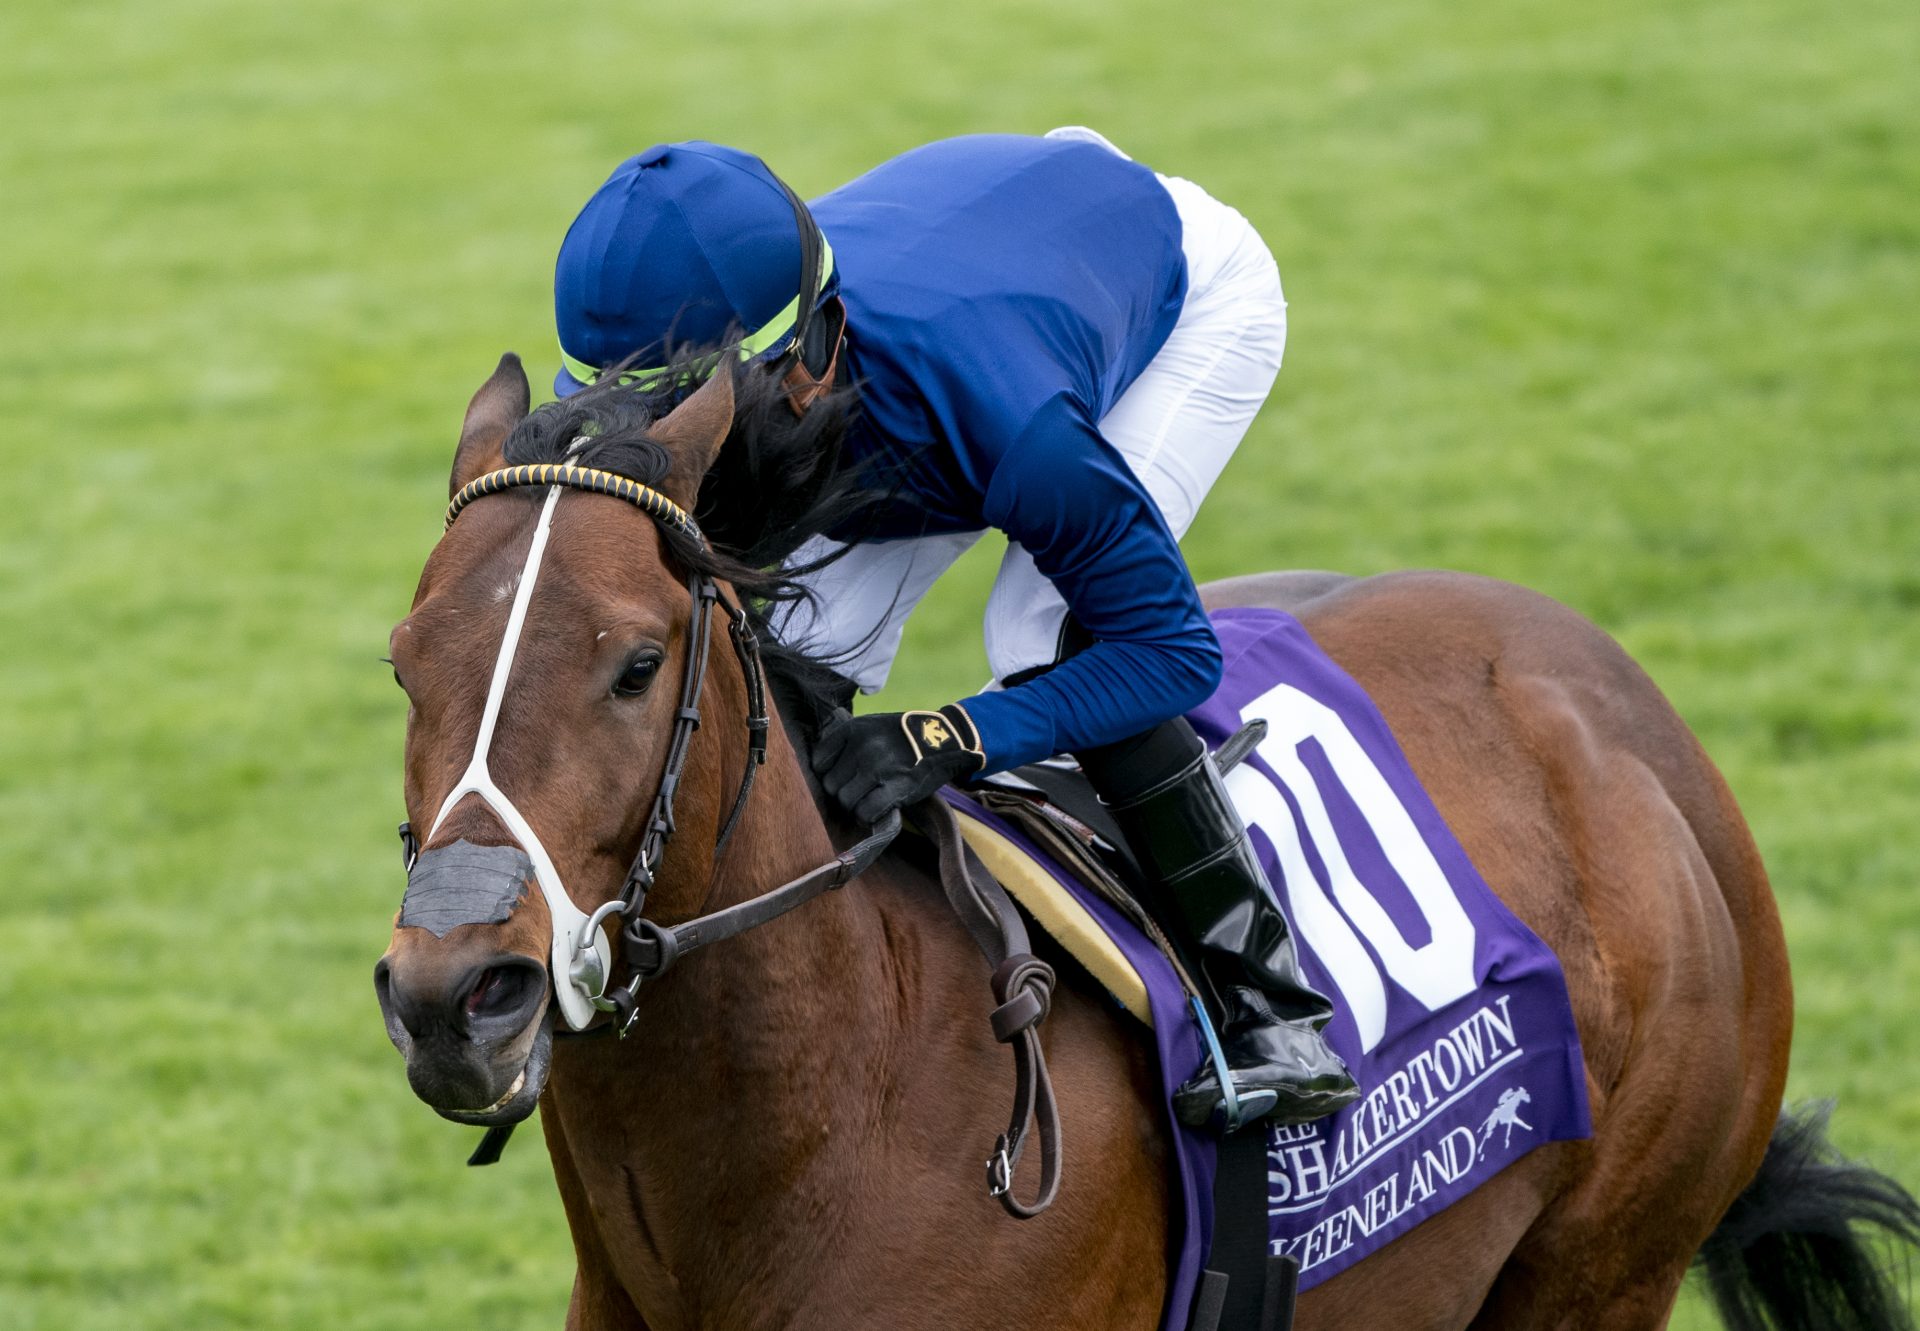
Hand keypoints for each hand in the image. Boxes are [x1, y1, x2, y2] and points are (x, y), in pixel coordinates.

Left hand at [812, 705, 986, 823]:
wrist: (946, 738)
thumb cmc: (903, 735)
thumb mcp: (871, 725)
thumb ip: (846, 742)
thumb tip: (821, 769)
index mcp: (853, 729)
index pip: (819, 762)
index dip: (830, 773)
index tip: (844, 776)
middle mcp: (863, 747)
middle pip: (831, 785)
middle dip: (843, 791)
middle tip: (860, 791)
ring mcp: (880, 768)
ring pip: (845, 801)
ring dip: (856, 805)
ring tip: (870, 799)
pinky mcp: (897, 787)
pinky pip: (866, 812)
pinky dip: (869, 815)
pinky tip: (878, 808)